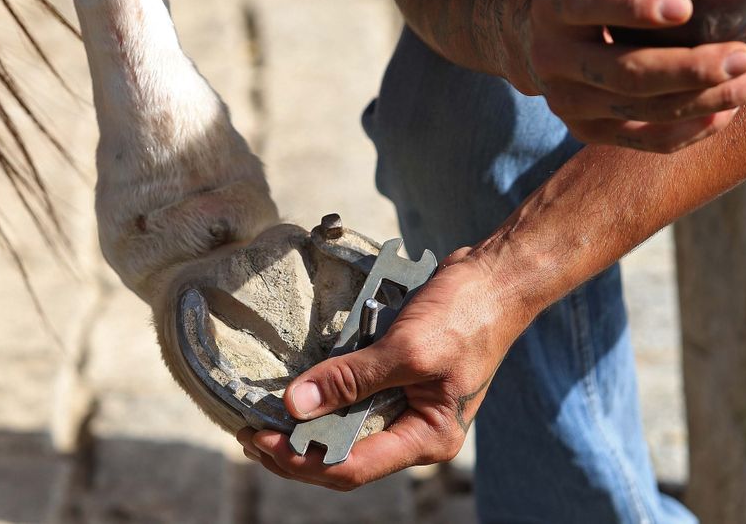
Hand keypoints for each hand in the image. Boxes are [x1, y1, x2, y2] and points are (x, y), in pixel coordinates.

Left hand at [237, 248, 524, 490]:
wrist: (497, 278)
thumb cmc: (465, 315)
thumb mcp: (407, 349)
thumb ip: (352, 379)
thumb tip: (297, 404)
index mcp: (427, 437)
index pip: (353, 467)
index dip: (302, 459)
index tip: (260, 438)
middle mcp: (416, 430)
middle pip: (345, 456)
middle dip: (295, 450)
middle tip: (249, 433)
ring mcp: (408, 405)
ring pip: (345, 431)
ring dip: (305, 425)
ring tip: (261, 416)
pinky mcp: (399, 380)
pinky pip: (354, 400)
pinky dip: (323, 397)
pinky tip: (294, 390)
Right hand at [504, 0, 745, 152]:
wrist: (527, 35)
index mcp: (556, 2)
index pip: (590, 2)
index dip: (635, 6)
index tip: (686, 6)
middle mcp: (554, 56)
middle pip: (626, 71)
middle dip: (692, 68)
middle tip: (744, 56)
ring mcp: (567, 100)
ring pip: (645, 109)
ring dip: (710, 98)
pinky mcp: (585, 131)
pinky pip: (648, 140)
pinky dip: (694, 128)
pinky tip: (730, 109)